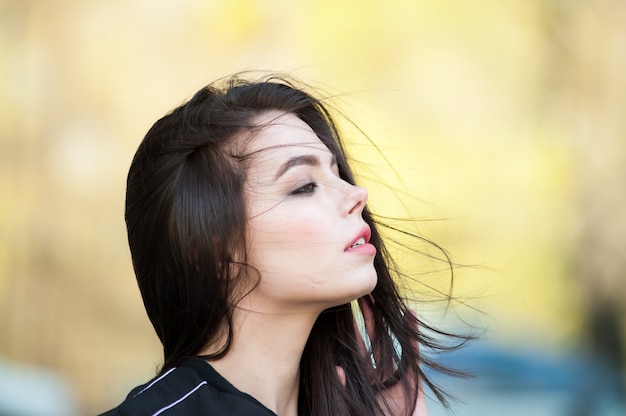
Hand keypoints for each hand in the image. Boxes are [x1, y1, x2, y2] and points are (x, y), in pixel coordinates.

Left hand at [336, 299, 427, 415]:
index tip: (335, 309)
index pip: (346, 354)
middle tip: (355, 295)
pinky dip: (413, 336)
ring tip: (375, 298)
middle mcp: (373, 381)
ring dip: (383, 322)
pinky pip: (413, 358)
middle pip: (365, 344)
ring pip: (387, 345)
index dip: (342, 333)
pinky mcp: (413, 387)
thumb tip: (337, 369)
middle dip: (361, 320)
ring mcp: (393, 383)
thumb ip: (343, 392)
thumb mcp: (349, 411)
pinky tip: (409, 314)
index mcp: (355, 387)